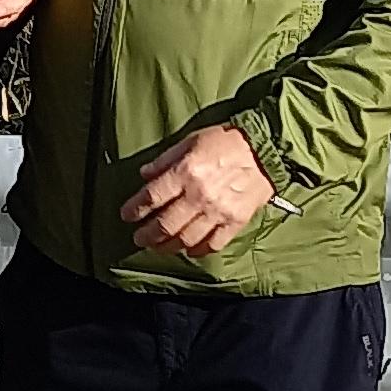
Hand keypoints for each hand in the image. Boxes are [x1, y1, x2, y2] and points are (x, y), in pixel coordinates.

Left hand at [120, 120, 273, 259]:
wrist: (265, 149)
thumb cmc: (226, 141)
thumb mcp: (191, 140)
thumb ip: (166, 159)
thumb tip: (144, 175)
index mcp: (186, 172)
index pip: (152, 197)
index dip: (135, 209)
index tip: (126, 216)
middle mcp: (199, 195)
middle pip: (165, 224)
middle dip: (148, 235)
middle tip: (139, 239)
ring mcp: (218, 211)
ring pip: (186, 239)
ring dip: (168, 246)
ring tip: (160, 246)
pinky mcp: (235, 222)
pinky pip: (213, 244)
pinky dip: (198, 250)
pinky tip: (189, 249)